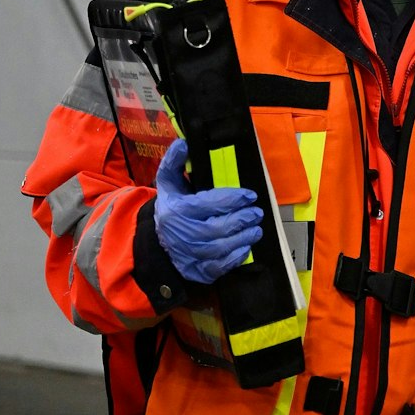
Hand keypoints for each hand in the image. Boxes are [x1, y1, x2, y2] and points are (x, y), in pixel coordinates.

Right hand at [153, 139, 264, 285]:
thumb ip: (174, 163)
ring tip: (256, 228)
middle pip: (217, 229)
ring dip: (243, 238)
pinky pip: (220, 266)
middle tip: (257, 213)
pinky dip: (235, 257)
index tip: (250, 195)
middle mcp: (182, 234)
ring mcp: (189, 255)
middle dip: (241, 219)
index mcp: (177, 210)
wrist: (157, 242)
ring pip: (220, 248)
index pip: (208, 204)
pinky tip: (245, 246)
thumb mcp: (168, 183)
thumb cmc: (171, 208)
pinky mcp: (197, 271)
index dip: (233, 199)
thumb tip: (184, 143)